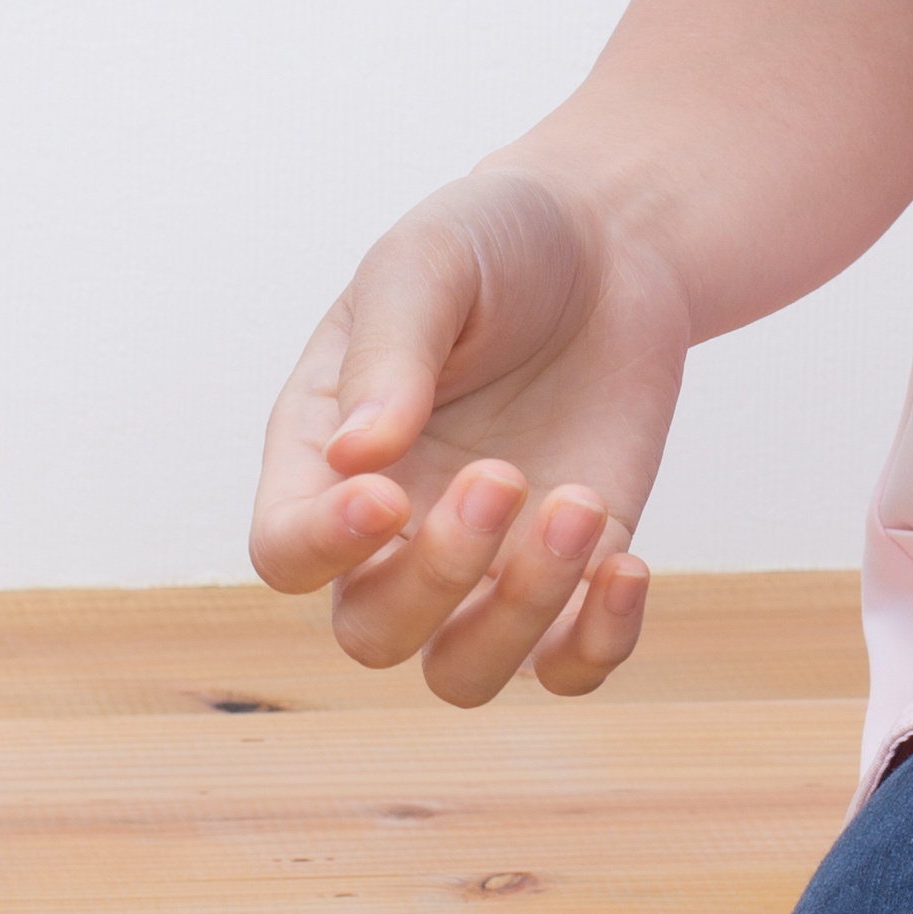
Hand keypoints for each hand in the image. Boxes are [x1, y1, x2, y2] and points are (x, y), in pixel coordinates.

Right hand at [260, 166, 685, 703]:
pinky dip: (597, 645)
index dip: (323, 548)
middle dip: (438, 577)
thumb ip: (390, 352)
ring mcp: (483, 561)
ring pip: (462, 672)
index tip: (388, 493)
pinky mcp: (572, 573)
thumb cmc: (495, 241)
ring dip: (521, 616)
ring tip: (579, 505)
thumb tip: (361, 454)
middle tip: (504, 475)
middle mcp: (392, 525)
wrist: (612, 243)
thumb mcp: (431, 263)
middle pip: (373, 633)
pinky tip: (628, 565)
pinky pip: (566, 668)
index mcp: (325, 450)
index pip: (284, 549)